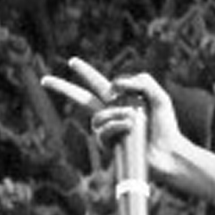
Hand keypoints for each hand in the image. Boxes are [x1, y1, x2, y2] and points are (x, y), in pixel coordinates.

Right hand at [41, 60, 191, 189]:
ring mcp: (108, 129)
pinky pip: (102, 129)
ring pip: (98, 115)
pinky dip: (116, 125)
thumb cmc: (166, 126)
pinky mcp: (108, 144)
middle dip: (63, 88)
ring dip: (117, 115)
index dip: (86, 72)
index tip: (71, 62)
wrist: (169, 152)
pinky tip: (129, 128)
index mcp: (122, 99)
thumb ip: (141, 81)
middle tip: (45, 80)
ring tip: (135, 121)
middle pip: (81, 98)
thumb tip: (115, 84)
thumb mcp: (159, 96)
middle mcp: (111, 113)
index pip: (100, 83)